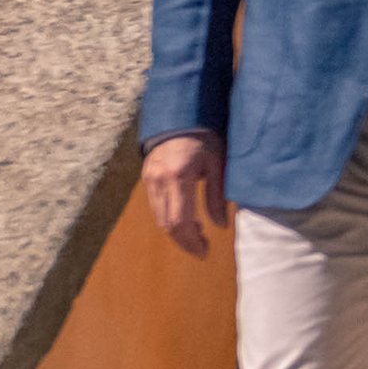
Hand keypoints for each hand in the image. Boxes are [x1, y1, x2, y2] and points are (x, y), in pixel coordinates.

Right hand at [144, 133, 227, 258]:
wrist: (181, 117)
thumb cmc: (205, 139)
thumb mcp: (217, 165)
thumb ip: (217, 196)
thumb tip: (220, 225)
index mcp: (179, 176)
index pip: (180, 220)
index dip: (191, 241)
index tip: (205, 251)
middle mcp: (160, 180)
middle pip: (167, 224)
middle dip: (185, 241)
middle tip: (202, 249)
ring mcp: (150, 179)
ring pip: (159, 218)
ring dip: (177, 232)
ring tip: (198, 235)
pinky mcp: (147, 178)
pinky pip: (156, 207)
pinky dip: (170, 219)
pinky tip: (187, 220)